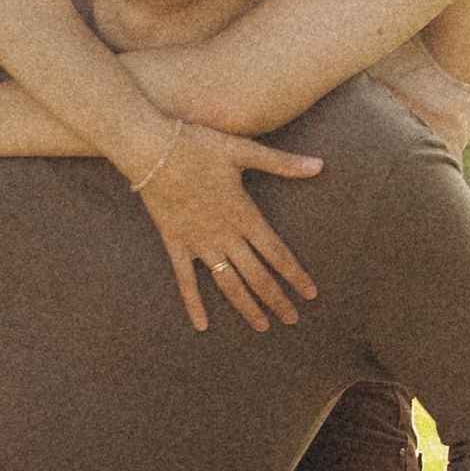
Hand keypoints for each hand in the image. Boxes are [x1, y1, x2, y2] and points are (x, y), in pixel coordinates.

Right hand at [132, 119, 321, 332]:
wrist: (149, 148)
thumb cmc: (197, 144)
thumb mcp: (242, 150)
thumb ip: (282, 163)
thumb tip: (320, 165)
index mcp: (243, 213)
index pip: (277, 253)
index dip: (295, 275)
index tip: (310, 294)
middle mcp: (224, 234)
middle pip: (257, 276)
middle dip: (277, 300)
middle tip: (293, 320)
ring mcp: (198, 243)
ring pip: (228, 284)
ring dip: (246, 306)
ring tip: (262, 326)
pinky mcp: (175, 243)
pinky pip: (185, 281)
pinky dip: (193, 304)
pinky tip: (202, 326)